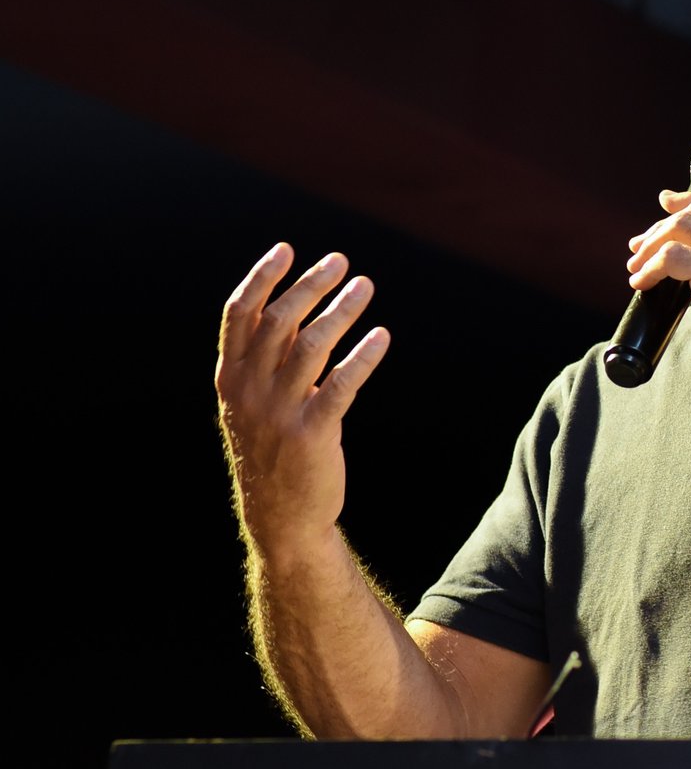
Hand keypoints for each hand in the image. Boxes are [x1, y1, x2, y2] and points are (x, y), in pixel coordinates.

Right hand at [214, 244, 389, 557]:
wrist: (282, 518)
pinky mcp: (312, 434)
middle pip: (278, 321)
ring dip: (341, 310)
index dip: (262, 279)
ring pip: (312, 346)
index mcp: (230, 379)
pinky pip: (341, 384)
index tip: (286, 249)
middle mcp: (248, 391)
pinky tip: (382, 336)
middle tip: (341, 262)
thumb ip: (272, 359)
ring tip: (366, 286)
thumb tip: (297, 308)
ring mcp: (278, 412)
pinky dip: (363, 356)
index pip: (239, 316)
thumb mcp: (257, 404)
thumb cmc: (273, 451)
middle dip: (310, 285)